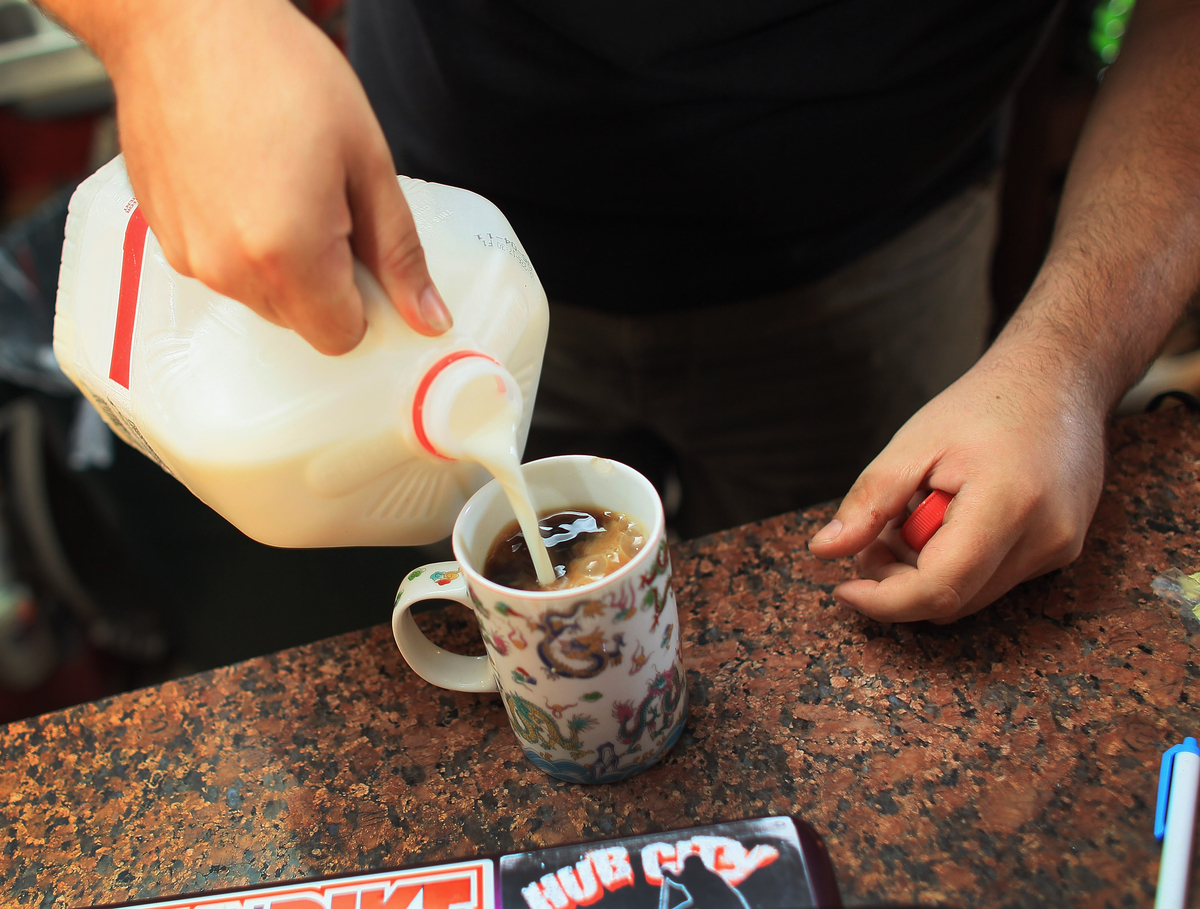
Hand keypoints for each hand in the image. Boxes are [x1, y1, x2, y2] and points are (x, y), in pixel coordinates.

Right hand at [97, 0, 450, 353]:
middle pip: (303, 323)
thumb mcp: (366, 160)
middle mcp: (229, 271)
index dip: (367, 302)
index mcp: (287, 257)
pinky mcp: (162, 238)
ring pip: (261, 298)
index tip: (368, 254)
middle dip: (327, 282)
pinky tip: (245, 183)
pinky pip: (222, 268)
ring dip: (283, 264)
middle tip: (329, 204)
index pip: (343, 337)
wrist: (183, 22)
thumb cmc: (277, 71)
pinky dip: (242, 243)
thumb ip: (398, 251)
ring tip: (283, 185)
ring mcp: (189, 257)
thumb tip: (428, 317)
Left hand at [807, 339, 1107, 621]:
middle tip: (875, 537)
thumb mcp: (913, 444)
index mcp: (1007, 505)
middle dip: (899, 582)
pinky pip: (994, 580)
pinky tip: (944, 518)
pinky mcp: (1061, 550)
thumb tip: (825, 550)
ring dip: (925, 572)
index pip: (939, 588)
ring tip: (910, 516)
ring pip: (971, 595)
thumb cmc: (984, 405)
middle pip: (952, 600)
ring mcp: (1058, 549)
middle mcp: (1045, 538)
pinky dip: (956, 562)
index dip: (884, 601)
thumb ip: (869, 501)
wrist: (1056, 379)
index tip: (843, 589)